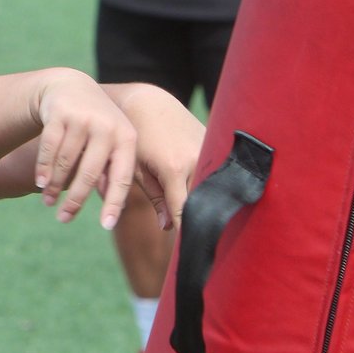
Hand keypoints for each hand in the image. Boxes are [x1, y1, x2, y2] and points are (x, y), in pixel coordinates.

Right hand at [33, 69, 136, 228]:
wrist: (71, 86)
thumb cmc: (96, 126)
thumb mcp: (112, 144)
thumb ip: (113, 174)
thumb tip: (113, 215)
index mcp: (126, 139)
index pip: (122, 177)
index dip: (115, 203)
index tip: (106, 226)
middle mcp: (107, 127)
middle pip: (90, 173)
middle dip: (75, 201)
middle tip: (63, 220)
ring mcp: (83, 118)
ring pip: (66, 162)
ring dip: (55, 186)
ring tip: (49, 202)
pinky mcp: (60, 113)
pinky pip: (49, 148)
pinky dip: (43, 168)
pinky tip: (39, 184)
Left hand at [112, 84, 205, 230]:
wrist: (148, 103)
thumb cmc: (137, 139)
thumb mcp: (139, 171)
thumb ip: (156, 199)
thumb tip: (168, 227)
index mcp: (174, 168)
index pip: (185, 211)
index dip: (187, 231)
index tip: (189, 249)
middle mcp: (196, 159)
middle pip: (203, 201)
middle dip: (202, 218)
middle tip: (203, 242)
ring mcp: (209, 149)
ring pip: (213, 186)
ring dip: (210, 201)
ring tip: (213, 221)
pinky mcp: (214, 143)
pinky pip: (216, 170)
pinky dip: (213, 183)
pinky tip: (215, 196)